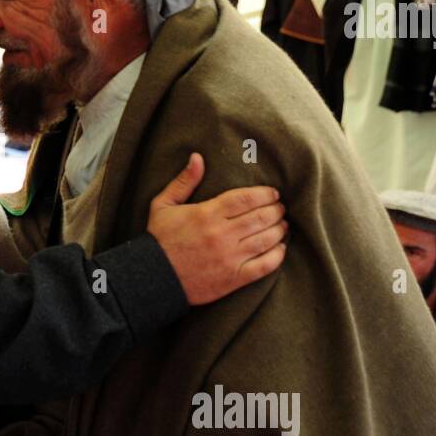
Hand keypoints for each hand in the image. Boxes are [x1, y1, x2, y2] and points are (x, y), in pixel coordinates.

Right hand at [146, 153, 286, 305]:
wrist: (153, 278)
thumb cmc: (159, 239)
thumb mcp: (163, 205)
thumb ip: (183, 181)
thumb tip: (198, 157)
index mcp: (207, 214)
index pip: (246, 198)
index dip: (265, 194)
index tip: (272, 193)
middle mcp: (221, 234)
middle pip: (261, 216)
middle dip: (276, 210)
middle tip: (279, 208)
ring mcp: (229, 257)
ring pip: (267, 239)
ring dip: (279, 229)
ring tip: (282, 225)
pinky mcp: (233, 278)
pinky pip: (264, 265)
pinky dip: (277, 256)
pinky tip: (280, 249)